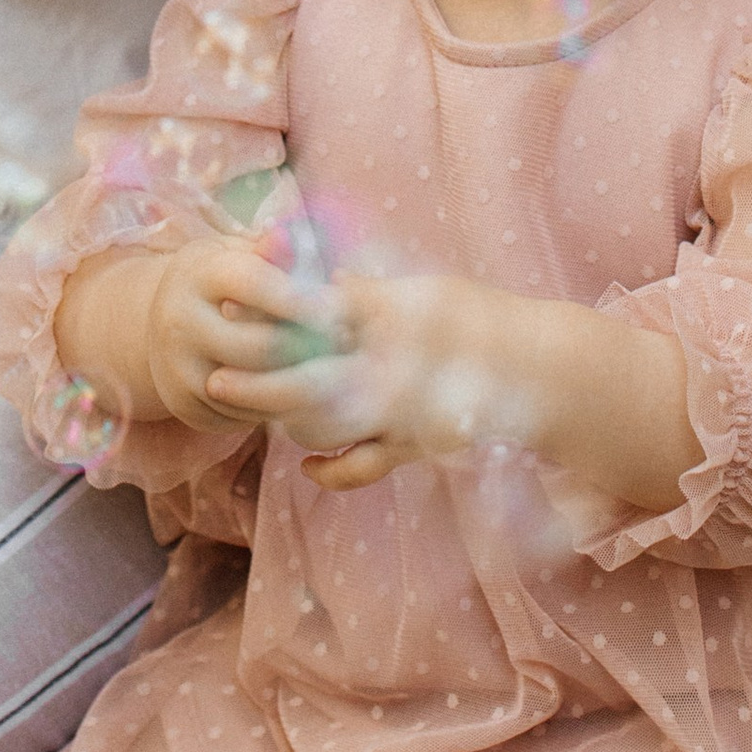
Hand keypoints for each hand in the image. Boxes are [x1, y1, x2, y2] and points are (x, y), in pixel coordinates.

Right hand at [77, 238, 335, 435]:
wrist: (159, 325)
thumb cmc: (219, 282)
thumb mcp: (237, 254)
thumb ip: (270, 251)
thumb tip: (289, 237)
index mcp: (198, 275)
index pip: (252, 285)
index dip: (300, 297)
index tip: (337, 307)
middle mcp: (180, 322)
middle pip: (259, 346)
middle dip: (309, 346)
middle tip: (347, 341)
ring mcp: (178, 368)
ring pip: (254, 388)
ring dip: (299, 380)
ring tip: (331, 365)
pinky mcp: (184, 405)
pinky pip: (243, 415)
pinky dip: (273, 405)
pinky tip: (295, 388)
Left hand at [210, 268, 521, 488]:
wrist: (536, 367)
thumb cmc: (479, 317)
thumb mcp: (423, 291)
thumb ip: (371, 293)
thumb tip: (324, 281)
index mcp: (389, 315)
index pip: (312, 312)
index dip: (269, 314)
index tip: (230, 310)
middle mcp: (388, 364)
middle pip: (305, 377)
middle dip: (258, 382)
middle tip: (216, 381)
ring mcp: (399, 409)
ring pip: (324, 426)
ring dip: (286, 423)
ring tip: (259, 417)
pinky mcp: (414, 444)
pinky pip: (362, 465)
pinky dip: (332, 469)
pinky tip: (310, 466)